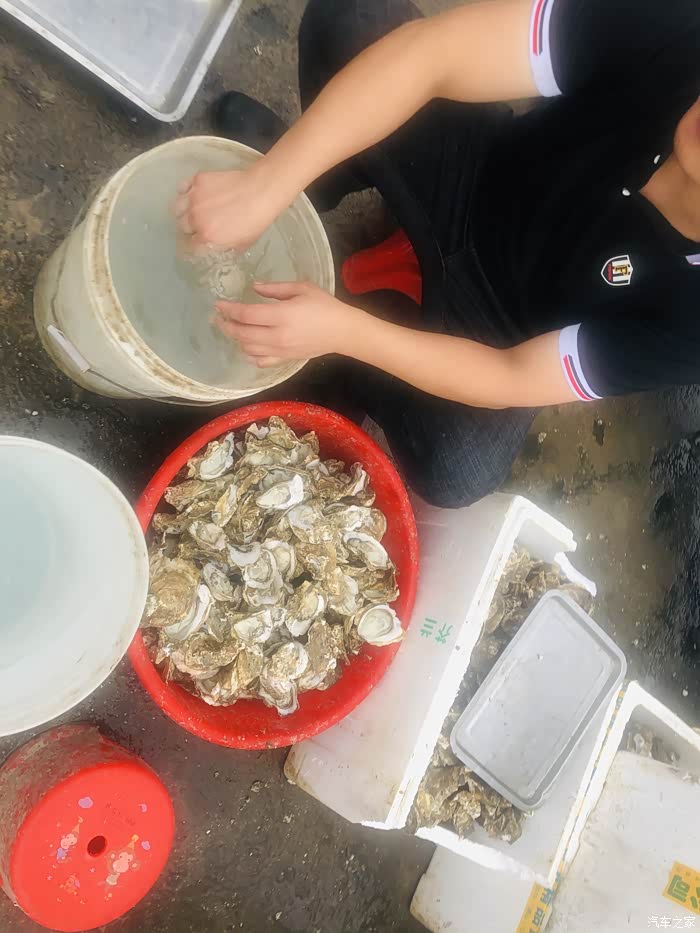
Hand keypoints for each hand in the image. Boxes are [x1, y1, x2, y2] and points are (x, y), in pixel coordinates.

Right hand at [174, 167, 282, 251]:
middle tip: (199, 225)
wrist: (261, 191)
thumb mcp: (242, 244)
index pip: (191, 246)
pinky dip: (185, 191)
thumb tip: (216, 248)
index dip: (195, 245)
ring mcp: (194, 198)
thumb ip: (224, 248)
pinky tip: (193, 194)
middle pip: (182, 227)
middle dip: (190, 229)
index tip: (199, 243)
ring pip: (177, 208)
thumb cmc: (255, 220)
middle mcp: (196, 218)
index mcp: (207, 237)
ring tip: (193, 210)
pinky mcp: (198, 181)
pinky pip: (182, 187)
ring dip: (183, 211)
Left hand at [214, 281, 366, 366]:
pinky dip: (250, 355)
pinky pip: (261, 361)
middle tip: (218, 318)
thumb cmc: (324, 306)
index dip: (229, 309)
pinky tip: (247, 346)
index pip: (246, 314)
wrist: (342, 331)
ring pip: (249, 348)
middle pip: (242, 333)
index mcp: (281, 315)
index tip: (218, 304)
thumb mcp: (302, 288)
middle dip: (227, 325)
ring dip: (237, 339)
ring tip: (232, 329)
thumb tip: (255, 287)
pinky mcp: (285, 359)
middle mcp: (278, 335)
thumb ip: (276, 288)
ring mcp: (281, 350)